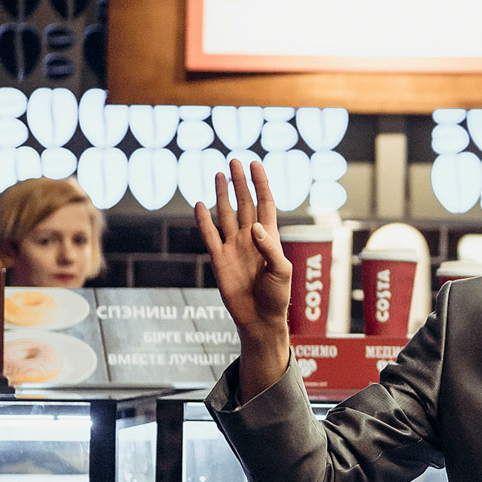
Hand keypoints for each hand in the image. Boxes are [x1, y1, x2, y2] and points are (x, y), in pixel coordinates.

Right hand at [195, 159, 291, 398]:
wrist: (259, 320)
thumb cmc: (277, 297)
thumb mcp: (281, 272)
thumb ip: (270, 249)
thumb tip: (255, 228)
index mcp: (270, 238)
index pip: (265, 204)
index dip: (261, 184)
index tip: (256, 165)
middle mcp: (251, 238)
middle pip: (245, 203)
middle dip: (240, 183)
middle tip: (234, 161)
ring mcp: (234, 247)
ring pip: (227, 214)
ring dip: (222, 195)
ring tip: (218, 174)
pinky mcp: (219, 259)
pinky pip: (210, 235)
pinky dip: (204, 220)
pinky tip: (199, 204)